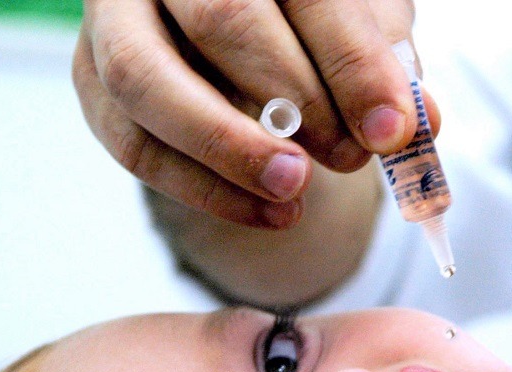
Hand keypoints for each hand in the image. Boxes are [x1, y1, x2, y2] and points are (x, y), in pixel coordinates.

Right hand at [73, 0, 428, 226]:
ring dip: (230, 150)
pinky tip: (268, 212)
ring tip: (296, 192)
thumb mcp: (358, 29)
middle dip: (297, 101)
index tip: (391, 130)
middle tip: (349, 157)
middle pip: (223, 19)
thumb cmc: (308, 24)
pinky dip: (203, 190)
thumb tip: (419, 120)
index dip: (352, 64)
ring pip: (147, 80)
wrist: (236, 32)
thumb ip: (386, 68)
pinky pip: (131, 142)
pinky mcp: (92, 76)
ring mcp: (118, 16)